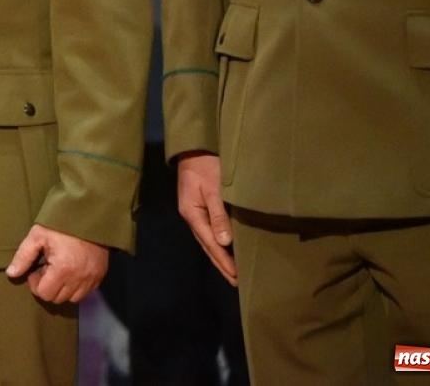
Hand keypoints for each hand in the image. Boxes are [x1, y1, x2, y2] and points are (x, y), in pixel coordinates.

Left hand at [5, 224, 107, 303]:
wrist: (88, 213)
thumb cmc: (61, 224)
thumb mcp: (37, 235)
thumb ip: (23, 256)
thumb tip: (11, 273)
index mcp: (63, 269)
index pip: (44, 294)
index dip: (36, 283)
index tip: (38, 268)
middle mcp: (79, 278)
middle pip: (57, 298)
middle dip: (48, 286)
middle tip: (47, 267)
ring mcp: (91, 278)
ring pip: (72, 298)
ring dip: (62, 288)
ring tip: (60, 269)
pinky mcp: (99, 276)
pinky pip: (85, 292)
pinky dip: (76, 287)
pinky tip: (71, 271)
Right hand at [176, 151, 235, 284]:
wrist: (194, 147)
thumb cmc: (205, 165)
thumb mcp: (213, 188)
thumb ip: (218, 214)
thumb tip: (224, 242)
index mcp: (192, 214)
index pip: (210, 244)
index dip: (224, 262)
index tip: (237, 278)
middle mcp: (192, 217)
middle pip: (207, 246)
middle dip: (221, 265)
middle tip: (236, 282)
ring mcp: (195, 212)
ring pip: (209, 240)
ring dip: (220, 256)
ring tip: (232, 272)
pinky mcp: (201, 206)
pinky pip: (211, 230)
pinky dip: (219, 244)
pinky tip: (226, 248)